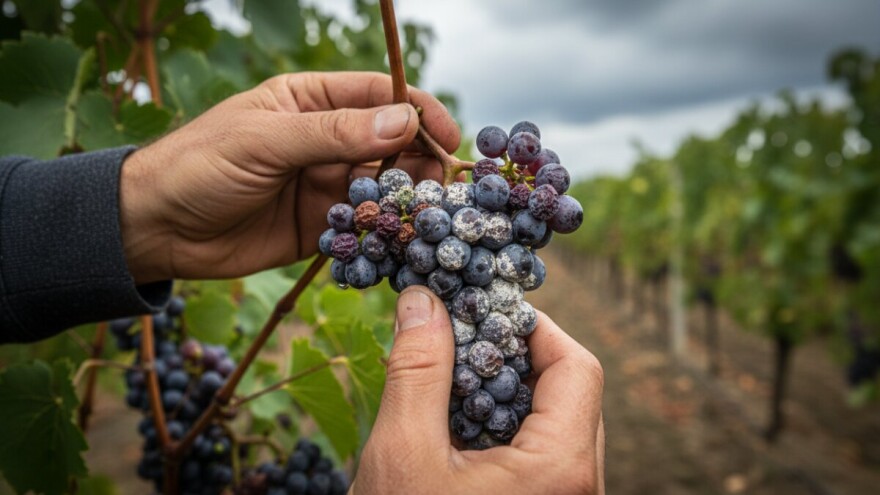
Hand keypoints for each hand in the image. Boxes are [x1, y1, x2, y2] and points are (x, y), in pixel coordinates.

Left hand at [119, 72, 459, 282]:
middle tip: (446, 186)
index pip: (380, 96)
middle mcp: (326, 141)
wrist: (155, 228)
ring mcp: (324, 184)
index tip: (449, 136)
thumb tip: (406, 121)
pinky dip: (384, 234)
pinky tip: (402, 243)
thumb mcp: (266, 140)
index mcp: (311, 101)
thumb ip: (335, 132)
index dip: (418, 111)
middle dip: (422, 161)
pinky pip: (363, 227)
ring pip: (383, 187)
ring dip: (408, 200)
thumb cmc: (200, 165)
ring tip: (430, 217)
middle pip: (392, 143)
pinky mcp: (320, 226)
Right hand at [355, 287, 604, 494]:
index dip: (533, 327)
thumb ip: (416, 370)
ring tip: (453, 381)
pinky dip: (503, 430)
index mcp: (562, 470)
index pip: (577, 367)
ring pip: (555, 427)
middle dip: (516, 358)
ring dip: (507, 393)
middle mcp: (579, 489)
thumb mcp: (403, 453)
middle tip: (463, 340)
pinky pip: (540, 458)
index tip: (483, 312)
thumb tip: (422, 300)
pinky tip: (457, 428)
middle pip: (571, 394)